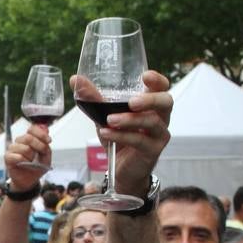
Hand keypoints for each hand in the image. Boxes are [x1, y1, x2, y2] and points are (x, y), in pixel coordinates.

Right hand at [3, 130, 51, 190]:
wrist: (29, 180)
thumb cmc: (36, 168)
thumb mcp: (46, 157)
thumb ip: (46, 145)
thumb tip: (46, 134)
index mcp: (28, 139)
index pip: (32, 129)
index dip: (41, 133)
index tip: (48, 140)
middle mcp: (20, 142)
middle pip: (28, 137)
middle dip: (39, 145)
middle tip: (42, 153)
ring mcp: (13, 149)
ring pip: (24, 148)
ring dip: (31, 157)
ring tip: (30, 161)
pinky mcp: (8, 157)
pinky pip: (18, 156)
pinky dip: (24, 161)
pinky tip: (25, 164)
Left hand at [73, 70, 172, 192]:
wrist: (120, 167)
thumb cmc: (118, 137)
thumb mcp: (104, 115)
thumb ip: (93, 98)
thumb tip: (75, 79)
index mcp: (151, 104)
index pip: (162, 87)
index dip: (158, 80)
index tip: (146, 75)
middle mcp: (160, 117)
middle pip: (166, 102)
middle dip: (150, 99)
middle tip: (131, 102)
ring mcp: (159, 134)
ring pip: (152, 122)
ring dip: (129, 120)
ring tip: (109, 120)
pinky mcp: (153, 150)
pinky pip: (140, 141)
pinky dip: (121, 136)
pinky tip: (106, 133)